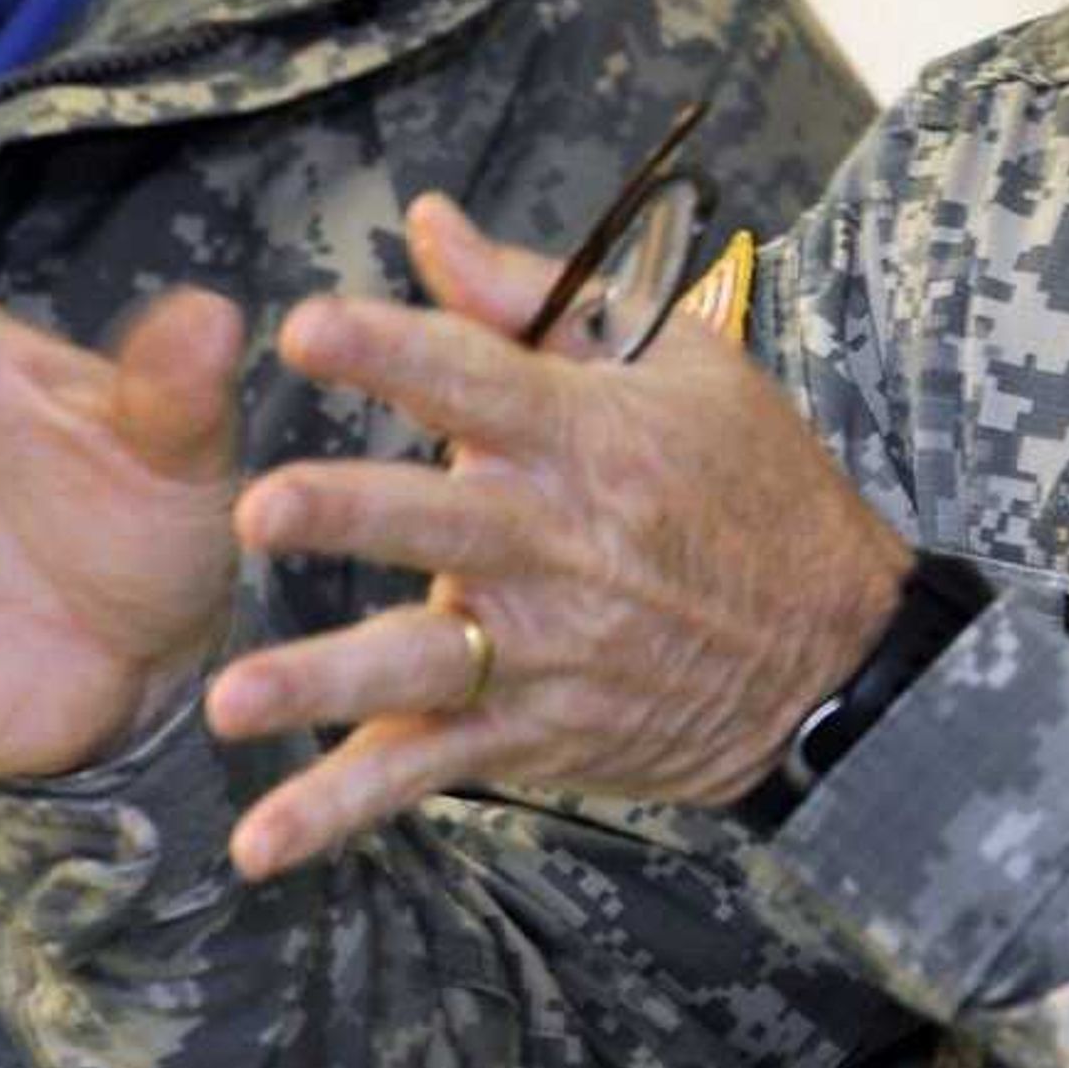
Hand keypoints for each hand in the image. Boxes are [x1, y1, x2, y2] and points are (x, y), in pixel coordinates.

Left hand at [217, 193, 910, 877]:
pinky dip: (341, 808)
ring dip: (325, 680)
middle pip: (437, 522)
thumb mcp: (683, 360)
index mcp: (586, 437)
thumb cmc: (754, 486)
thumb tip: (430, 223)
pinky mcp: (533, 732)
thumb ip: (539, 293)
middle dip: (349, 514)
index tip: (303, 328)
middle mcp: (556, 544)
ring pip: (419, 663)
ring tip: (233, 700)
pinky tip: (260, 844)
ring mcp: (543, 648)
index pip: (477, 379)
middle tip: (259, 512)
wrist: (835, 655)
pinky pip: (425, 770)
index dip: (391, 351)